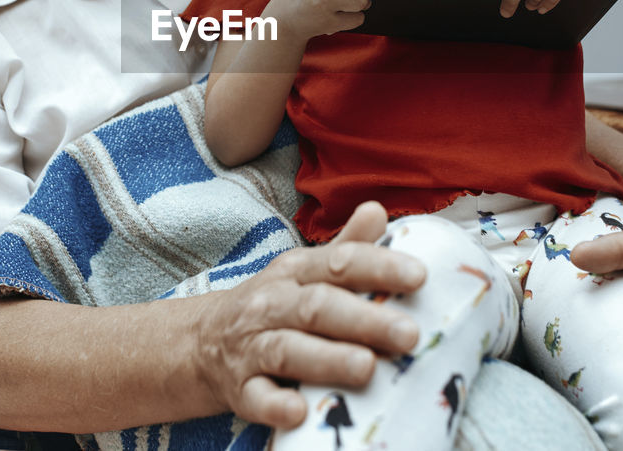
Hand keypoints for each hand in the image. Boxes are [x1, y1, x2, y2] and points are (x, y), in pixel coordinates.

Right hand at [192, 201, 424, 427]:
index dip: (379, 267)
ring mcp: (252, 346)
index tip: (420, 277)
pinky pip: (256, 397)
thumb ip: (345, 246)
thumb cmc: (274, 304)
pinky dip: (275, 404)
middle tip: (409, 334)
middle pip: (318, 307)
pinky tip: (300, 412)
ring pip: (288, 349)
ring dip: (328, 358)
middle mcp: (272, 304)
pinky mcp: (239, 388)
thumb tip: (378, 210)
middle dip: (364, 319)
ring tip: (367, 368)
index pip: (339, 263)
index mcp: (295, 271)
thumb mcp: (304, 270)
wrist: (202, 340)